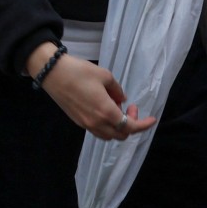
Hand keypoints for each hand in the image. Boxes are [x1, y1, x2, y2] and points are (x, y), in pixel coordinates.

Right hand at [38, 50, 157, 140]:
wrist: (53, 74)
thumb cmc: (80, 72)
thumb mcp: (104, 75)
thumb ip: (117, 90)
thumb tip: (121, 100)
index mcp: (106, 112)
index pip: (130, 127)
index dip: (144, 125)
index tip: (153, 119)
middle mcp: (97, 123)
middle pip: (121, 135)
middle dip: (130, 123)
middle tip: (129, 106)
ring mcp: (86, 124)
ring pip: (109, 135)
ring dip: (118, 127)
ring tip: (116, 108)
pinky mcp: (78, 122)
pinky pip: (98, 130)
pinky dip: (107, 125)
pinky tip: (104, 108)